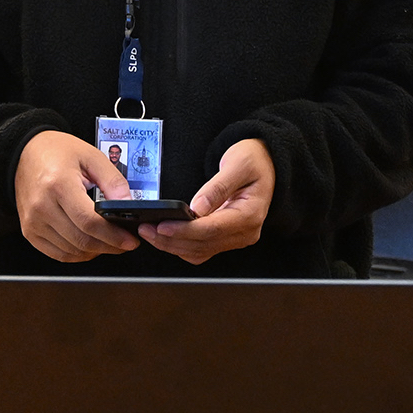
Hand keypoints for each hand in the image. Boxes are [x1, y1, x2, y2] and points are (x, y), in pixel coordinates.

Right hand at [14, 131, 142, 262]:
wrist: (26, 154)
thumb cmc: (57, 152)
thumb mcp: (91, 156)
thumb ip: (113, 181)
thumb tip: (128, 204)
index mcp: (58, 184)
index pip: (89, 221)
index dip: (113, 235)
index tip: (130, 240)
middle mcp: (42, 206)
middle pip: (82, 240)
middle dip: (109, 246)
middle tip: (125, 243)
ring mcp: (33, 222)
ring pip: (72, 251)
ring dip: (95, 251)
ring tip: (109, 241)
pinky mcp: (30, 232)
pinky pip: (59, 254)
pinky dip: (78, 254)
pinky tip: (90, 245)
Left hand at [143, 138, 272, 264]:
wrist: (266, 163)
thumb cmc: (254, 161)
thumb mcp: (237, 164)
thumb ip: (218, 187)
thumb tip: (197, 208)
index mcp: (250, 214)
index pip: (212, 230)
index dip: (184, 230)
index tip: (162, 225)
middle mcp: (245, 232)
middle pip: (203, 245)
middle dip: (171, 240)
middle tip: (147, 229)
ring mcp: (236, 237)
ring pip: (200, 251)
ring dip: (173, 246)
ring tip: (150, 233)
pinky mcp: (227, 238)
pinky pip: (202, 249)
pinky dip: (181, 246)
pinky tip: (165, 236)